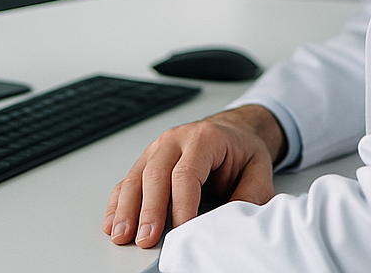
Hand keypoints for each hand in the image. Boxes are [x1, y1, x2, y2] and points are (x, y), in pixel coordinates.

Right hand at [102, 104, 286, 248]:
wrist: (232, 131)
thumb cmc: (241, 150)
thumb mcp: (259, 168)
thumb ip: (250, 195)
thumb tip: (234, 221)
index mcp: (204, 138)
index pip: (187, 173)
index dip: (182, 205)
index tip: (182, 232)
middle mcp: (176, 139)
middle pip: (155, 174)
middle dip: (149, 209)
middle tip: (146, 239)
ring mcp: (158, 148)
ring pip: (136, 176)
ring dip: (126, 208)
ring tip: (122, 234)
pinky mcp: (147, 159)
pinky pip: (127, 179)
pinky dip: (117, 202)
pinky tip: (112, 221)